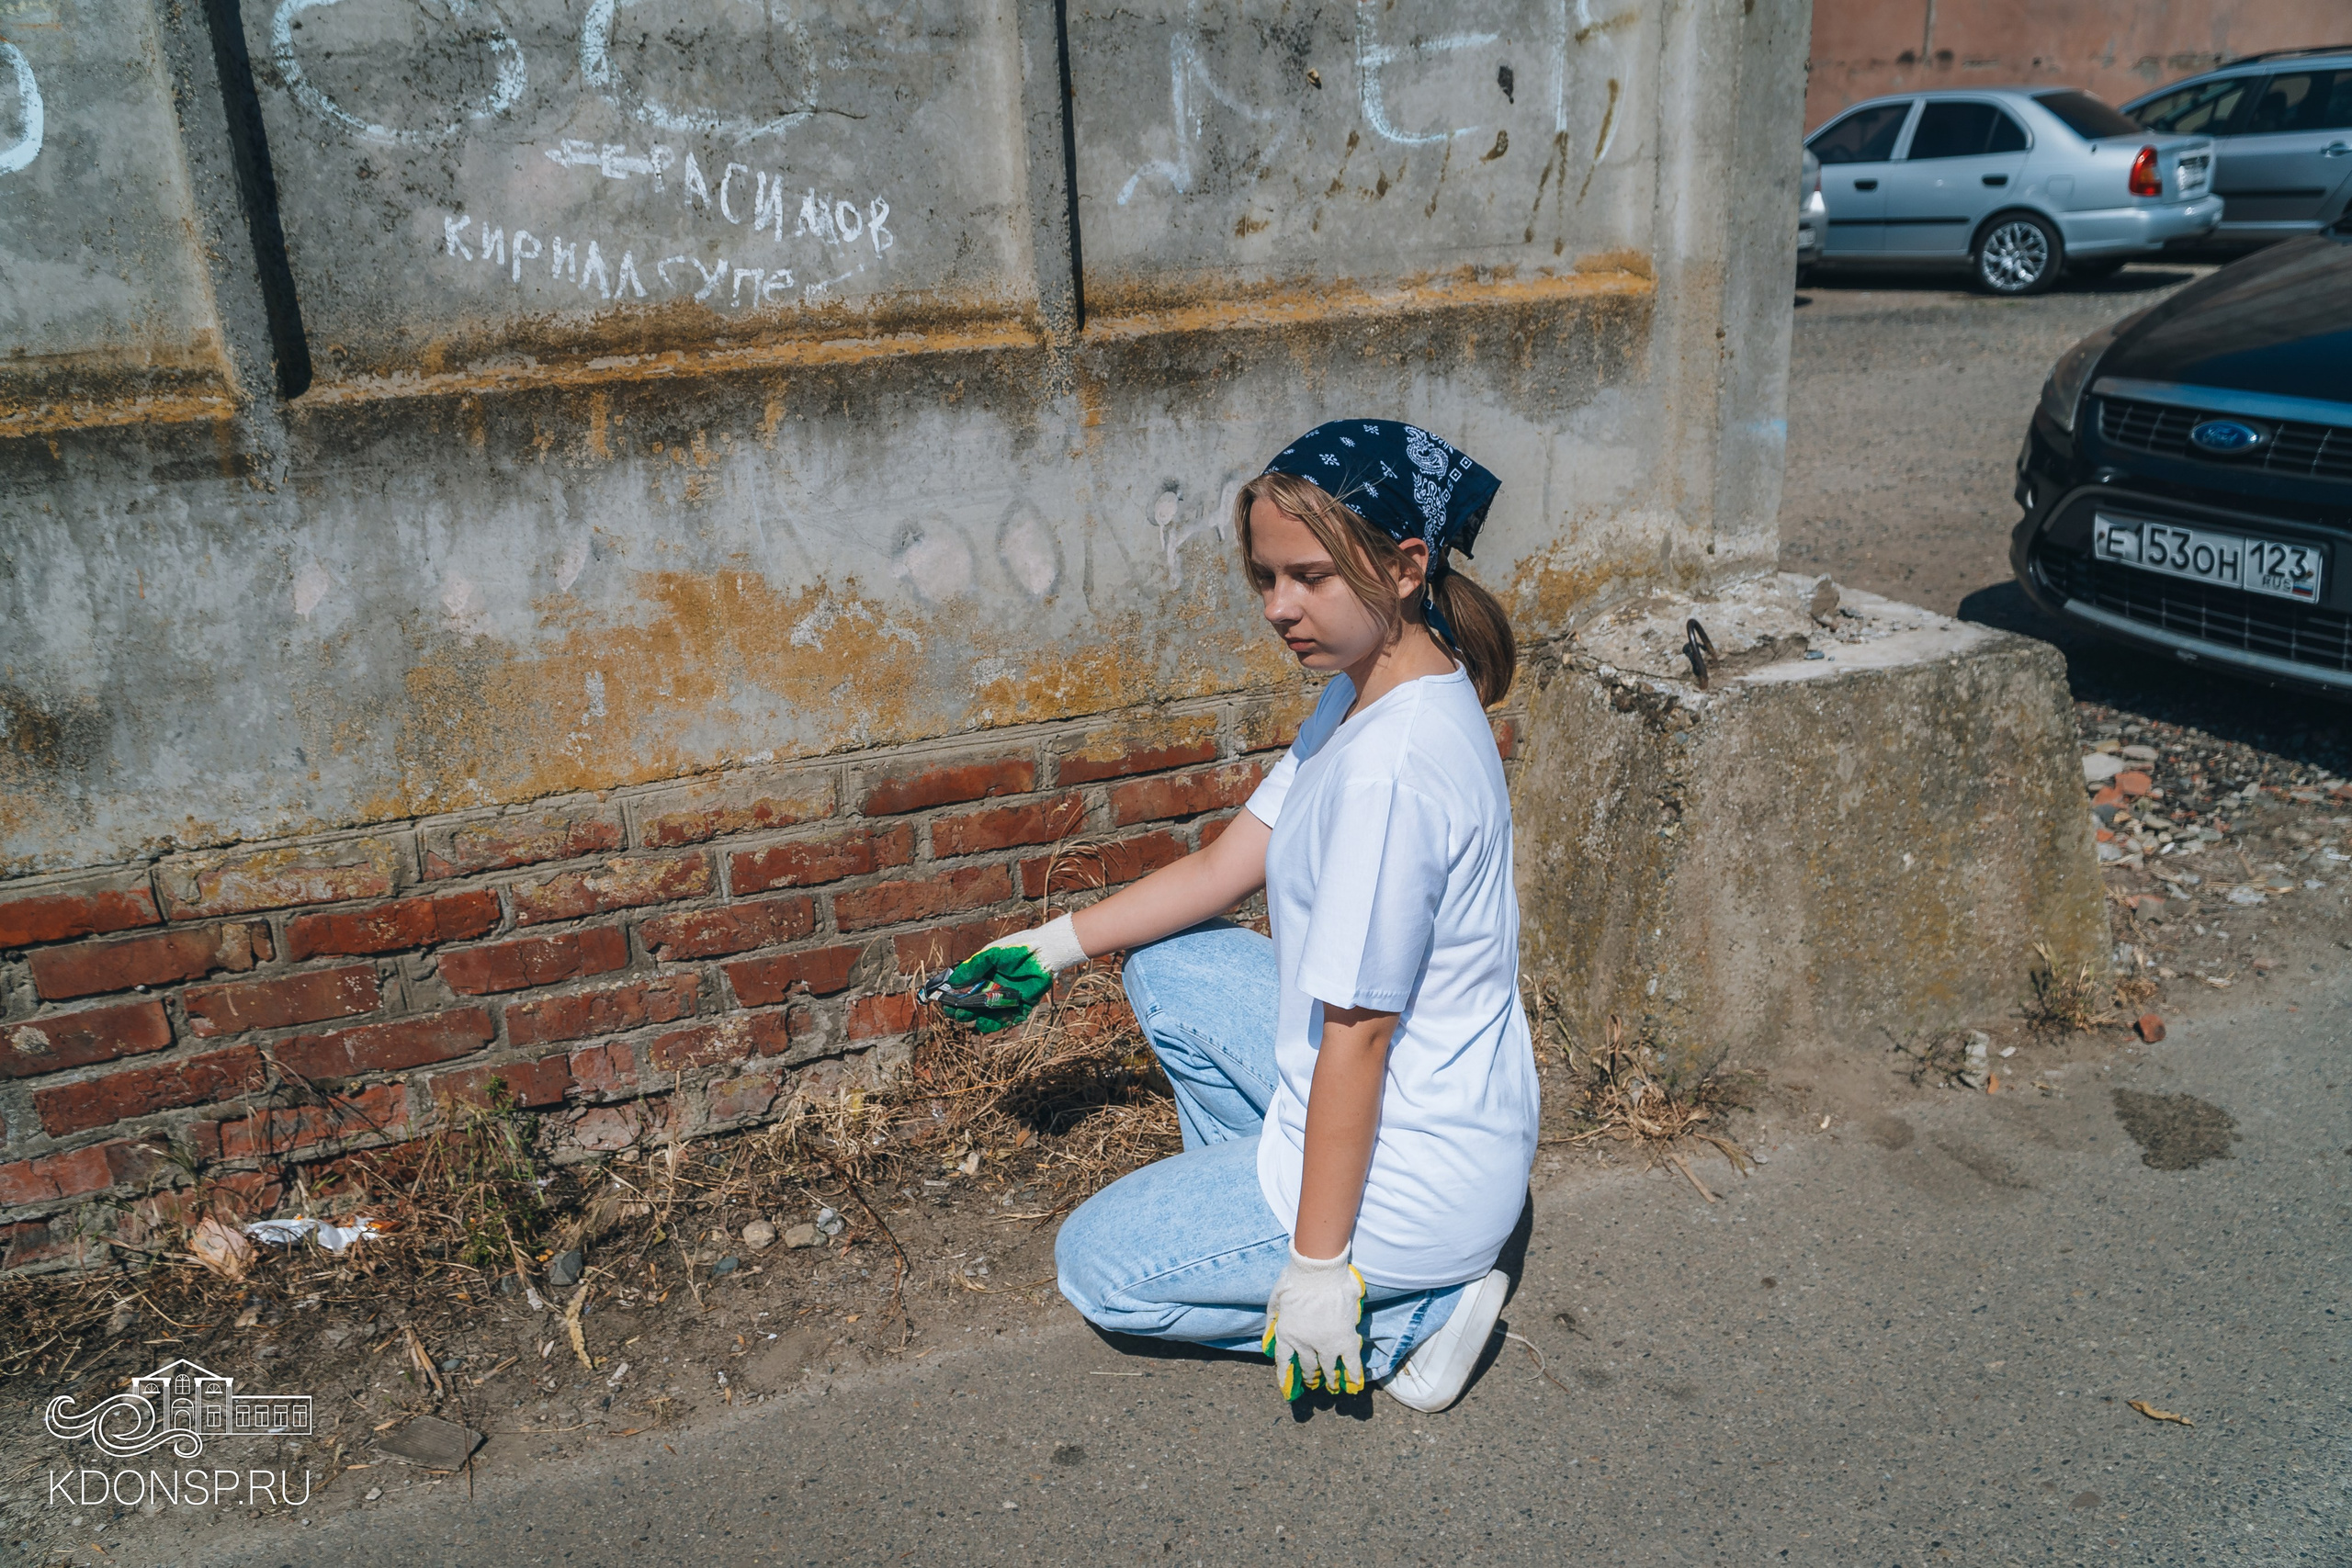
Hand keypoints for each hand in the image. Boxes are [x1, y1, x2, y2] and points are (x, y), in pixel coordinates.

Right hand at [930, 914, 1086, 1032]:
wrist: (1046, 952)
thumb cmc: (1017, 949)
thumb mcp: (991, 954)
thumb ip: (973, 967)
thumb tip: (952, 981)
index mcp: (983, 974)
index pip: (963, 988)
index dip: (952, 995)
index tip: (943, 1000)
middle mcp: (993, 987)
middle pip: (972, 1004)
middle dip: (962, 1009)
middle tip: (956, 1011)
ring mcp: (1006, 998)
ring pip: (988, 1014)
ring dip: (978, 1018)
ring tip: (972, 1018)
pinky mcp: (1021, 1006)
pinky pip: (1007, 1019)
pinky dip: (998, 1022)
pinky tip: (989, 1022)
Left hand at [1262, 1244, 1366, 1398]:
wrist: (1318, 1273)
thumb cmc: (1295, 1280)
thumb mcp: (1275, 1300)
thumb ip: (1271, 1320)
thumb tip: (1268, 1336)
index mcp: (1286, 1335)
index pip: (1284, 1361)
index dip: (1285, 1374)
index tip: (1287, 1385)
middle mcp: (1305, 1345)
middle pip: (1308, 1366)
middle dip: (1309, 1375)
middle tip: (1312, 1381)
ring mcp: (1326, 1344)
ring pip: (1328, 1368)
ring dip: (1330, 1378)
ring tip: (1332, 1385)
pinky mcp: (1344, 1340)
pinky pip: (1350, 1362)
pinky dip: (1352, 1373)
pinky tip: (1354, 1382)